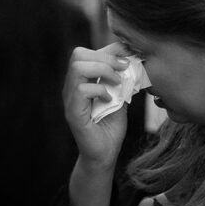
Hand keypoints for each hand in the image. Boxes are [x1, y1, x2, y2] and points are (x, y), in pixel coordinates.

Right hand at [63, 42, 131, 168]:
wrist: (104, 155)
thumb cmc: (110, 128)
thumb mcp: (120, 99)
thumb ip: (122, 82)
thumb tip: (134, 63)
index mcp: (80, 81)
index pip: (86, 53)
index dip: (108, 50)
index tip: (128, 55)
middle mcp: (71, 87)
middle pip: (78, 54)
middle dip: (105, 57)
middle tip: (124, 68)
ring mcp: (70, 99)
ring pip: (77, 68)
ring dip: (103, 70)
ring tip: (117, 82)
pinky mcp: (73, 112)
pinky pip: (81, 90)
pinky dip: (100, 90)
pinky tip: (110, 99)